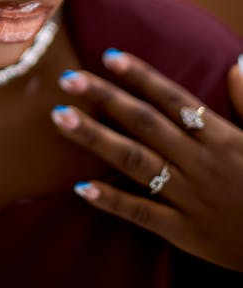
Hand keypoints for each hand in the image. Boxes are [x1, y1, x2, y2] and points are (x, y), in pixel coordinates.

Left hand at [51, 50, 242, 270]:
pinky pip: (143, 214)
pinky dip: (112, 200)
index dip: (141, 76)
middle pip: (146, 124)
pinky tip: (80, 187)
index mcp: (220, 137)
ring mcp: (189, 197)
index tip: (109, 55)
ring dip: (96, 138)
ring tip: (62, 117)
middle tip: (69, 79)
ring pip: (136, 162)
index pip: (173, 99)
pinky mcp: (184, 232)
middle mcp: (200, 162)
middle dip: (106, 98)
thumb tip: (236, 62)